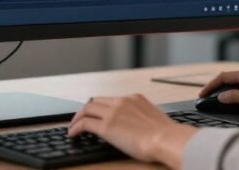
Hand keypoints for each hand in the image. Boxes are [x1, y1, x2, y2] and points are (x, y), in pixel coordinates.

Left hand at [68, 94, 196, 168]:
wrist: (166, 139)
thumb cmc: (166, 136)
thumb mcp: (154, 119)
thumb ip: (143, 118)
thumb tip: (140, 127)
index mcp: (134, 98)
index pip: (110, 99)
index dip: (100, 106)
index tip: (96, 113)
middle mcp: (122, 101)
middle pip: (96, 101)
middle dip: (86, 110)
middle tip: (80, 119)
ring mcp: (113, 113)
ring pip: (87, 109)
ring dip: (77, 118)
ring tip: (72, 127)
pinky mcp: (106, 126)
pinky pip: (84, 123)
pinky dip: (75, 128)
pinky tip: (73, 134)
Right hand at [199, 68, 238, 112]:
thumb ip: (236, 97)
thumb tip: (221, 96)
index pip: (224, 76)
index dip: (211, 85)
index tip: (202, 95)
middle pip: (229, 78)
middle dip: (216, 87)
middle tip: (207, 98)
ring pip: (237, 82)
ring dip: (226, 90)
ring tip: (217, 100)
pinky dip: (235, 91)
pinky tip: (234, 99)